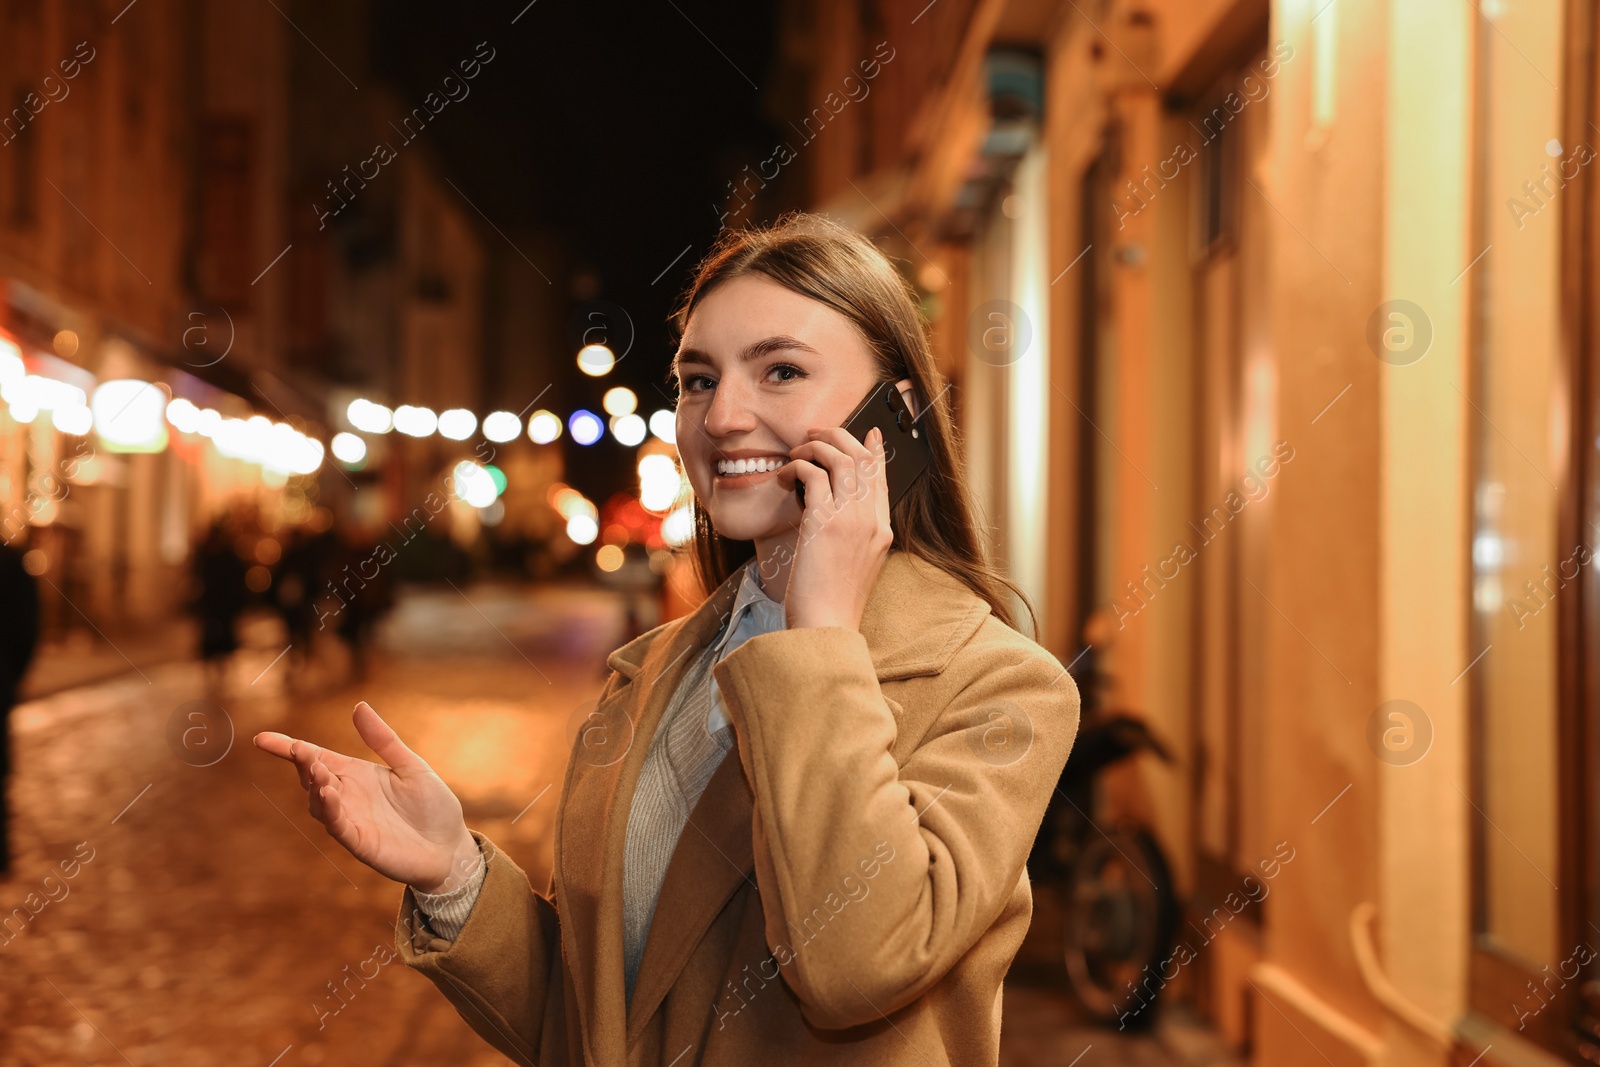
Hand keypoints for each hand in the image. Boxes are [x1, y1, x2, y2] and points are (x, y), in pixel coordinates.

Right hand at [252, 701, 479, 894]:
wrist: (450, 846)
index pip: (317, 758)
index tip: (262, 738)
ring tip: (317, 768)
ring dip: (315, 784)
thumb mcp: (410, 765)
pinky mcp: (359, 842)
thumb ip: (383, 740)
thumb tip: (359, 706)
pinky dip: (329, 810)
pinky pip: (337, 825)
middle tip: (299, 749)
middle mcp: (347, 796)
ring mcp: (350, 820)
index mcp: (356, 775)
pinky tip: (328, 794)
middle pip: (312, 777)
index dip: (288, 748)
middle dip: (303, 763)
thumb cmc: (432, 805)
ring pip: (318, 802)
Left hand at [775, 424, 892, 630]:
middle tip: (817, 434)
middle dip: (840, 437)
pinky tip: (785, 476)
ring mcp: (852, 520)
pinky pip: (814, 474)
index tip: (869, 434)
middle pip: (864, 459)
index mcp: (882, 532)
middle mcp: (872, 521)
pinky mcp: (824, 522)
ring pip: (841, 458)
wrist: (826, 627)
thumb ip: (854, 537)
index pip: (882, 478)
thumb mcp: (855, 567)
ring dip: (816, 447)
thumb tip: (834, 513)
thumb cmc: (832, 604)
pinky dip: (797, 467)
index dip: (874, 451)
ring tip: (797, 452)